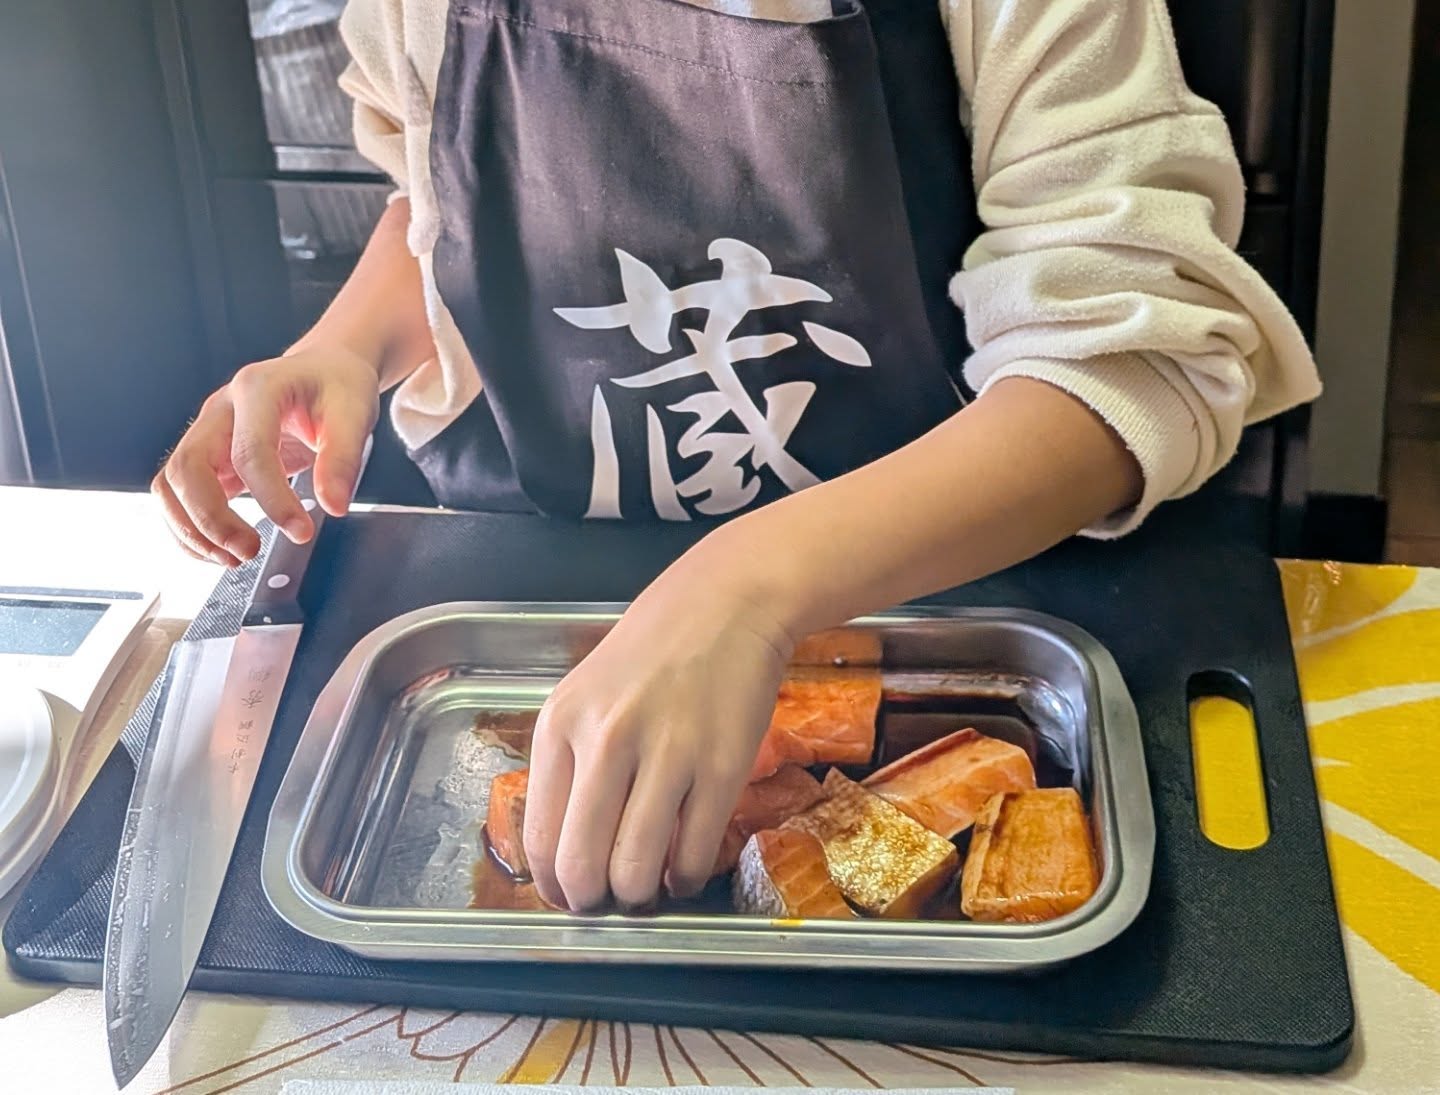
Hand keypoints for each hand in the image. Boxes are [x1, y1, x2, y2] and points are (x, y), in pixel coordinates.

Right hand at [153, 345, 379, 565]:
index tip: (301, 531)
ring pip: (170, 485)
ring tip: (234, 558)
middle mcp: (220, 409)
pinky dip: (189, 529)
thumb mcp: (355, 413)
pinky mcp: (208, 458)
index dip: (272, 499)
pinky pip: (178, 495)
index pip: (249, 452)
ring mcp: (207, 433)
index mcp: (257, 388)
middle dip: (211, 519)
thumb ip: (343, 458)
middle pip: (187, 468)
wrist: (323, 370)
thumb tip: (332, 506)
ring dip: (192, 529)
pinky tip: (219, 551)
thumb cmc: (336, 386)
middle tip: (249, 552)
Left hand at [524, 557, 794, 911]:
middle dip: (595, 901)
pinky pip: (693, 852)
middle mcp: (607, 742)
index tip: (572, 894)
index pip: (541, 839)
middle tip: (609, 901)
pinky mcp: (722, 766)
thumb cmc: (652, 652)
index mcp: (560, 725)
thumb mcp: (586, 695)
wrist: (725, 605)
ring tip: (648, 888)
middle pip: (584, 866)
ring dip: (641, 895)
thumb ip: (570, 763)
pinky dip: (685, 876)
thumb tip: (568, 851)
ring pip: (638, 870)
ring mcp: (667, 755)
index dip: (556, 885)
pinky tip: (683, 867)